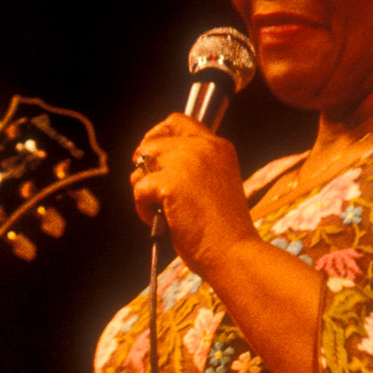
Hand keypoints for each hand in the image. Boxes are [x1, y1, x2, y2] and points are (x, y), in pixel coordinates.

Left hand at [128, 113, 262, 277]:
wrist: (233, 252)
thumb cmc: (222, 229)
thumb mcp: (214, 183)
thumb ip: (191, 166)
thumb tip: (148, 159)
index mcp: (218, 146)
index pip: (178, 120)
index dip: (158, 134)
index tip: (150, 154)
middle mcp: (204, 147)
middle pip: (153, 141)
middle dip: (145, 164)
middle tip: (149, 189)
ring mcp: (187, 162)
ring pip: (143, 163)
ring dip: (143, 188)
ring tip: (160, 211)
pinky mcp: (170, 183)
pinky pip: (139, 189)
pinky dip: (143, 208)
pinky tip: (160, 220)